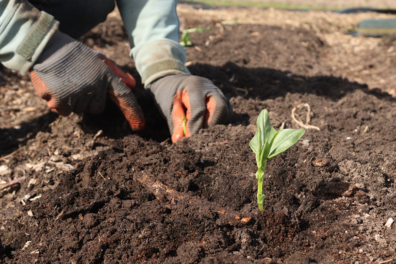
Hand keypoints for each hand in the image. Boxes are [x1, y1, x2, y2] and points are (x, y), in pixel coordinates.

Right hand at [30, 31, 144, 130]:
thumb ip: (116, 73)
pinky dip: (58, 103)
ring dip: (71, 101)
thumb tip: (132, 85)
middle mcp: (94, 86)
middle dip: (87, 100)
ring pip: (78, 111)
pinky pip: (63, 112)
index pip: (124, 96)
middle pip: (96, 108)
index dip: (133, 112)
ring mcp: (78, 94)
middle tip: (76, 82)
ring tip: (63, 81)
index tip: (140, 126)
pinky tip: (55, 87)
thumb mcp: (98, 59)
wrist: (45, 47)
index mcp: (106, 75)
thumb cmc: (74, 54)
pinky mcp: (61, 101)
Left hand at [147, 74, 232, 141]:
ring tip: (204, 132)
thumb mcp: (170, 107)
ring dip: (216, 125)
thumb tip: (179, 141)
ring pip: (226, 111)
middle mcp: (210, 87)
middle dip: (211, 125)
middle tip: (201, 136)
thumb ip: (176, 123)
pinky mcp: (224, 99)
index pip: (199, 109)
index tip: (189, 139)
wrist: (179, 81)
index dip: (195, 126)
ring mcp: (219, 92)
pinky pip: (227, 113)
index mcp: (194, 86)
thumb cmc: (173, 95)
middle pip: (219, 107)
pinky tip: (209, 128)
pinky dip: (220, 123)